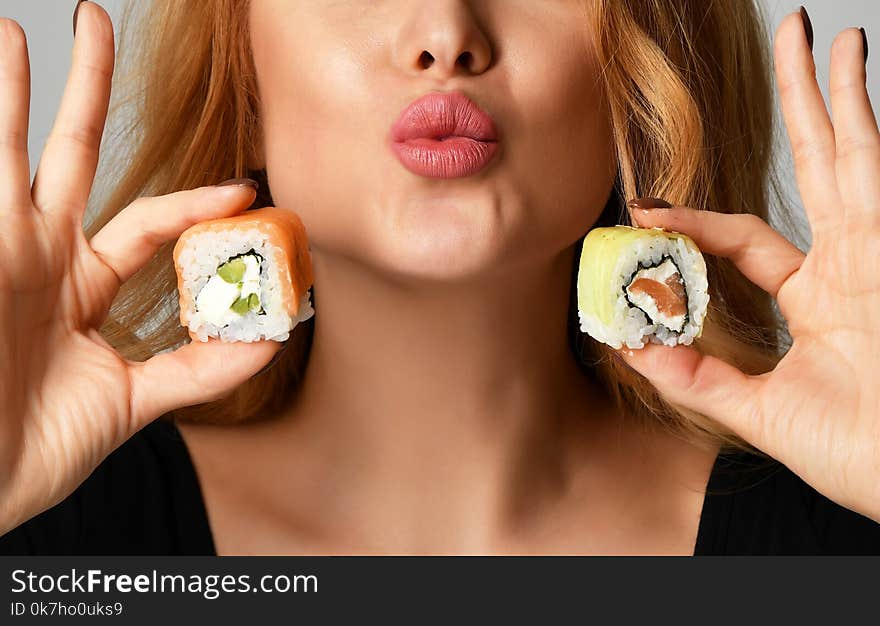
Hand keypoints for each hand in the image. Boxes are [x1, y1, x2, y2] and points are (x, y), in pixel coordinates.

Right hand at [0, 4, 279, 533]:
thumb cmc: (36, 449)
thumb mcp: (136, 401)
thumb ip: (200, 368)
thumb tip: (271, 337)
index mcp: (80, 285)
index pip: (146, 221)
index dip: (195, 203)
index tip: (249, 190)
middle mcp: (38, 255)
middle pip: (69, 153)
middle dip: (87, 92)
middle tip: (95, 20)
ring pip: (8, 150)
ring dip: (6, 87)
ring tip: (12, 25)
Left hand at [618, 14, 879, 521]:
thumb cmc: (860, 456)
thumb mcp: (761, 413)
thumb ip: (698, 378)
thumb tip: (629, 347)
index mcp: (821, 298)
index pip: (751, 239)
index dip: (699, 222)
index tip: (646, 212)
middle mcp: (852, 264)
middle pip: (818, 168)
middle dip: (801, 110)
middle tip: (787, 47)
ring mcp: (878, 251)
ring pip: (850, 151)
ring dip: (833, 91)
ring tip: (816, 32)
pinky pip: (870, 169)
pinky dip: (859, 117)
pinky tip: (849, 68)